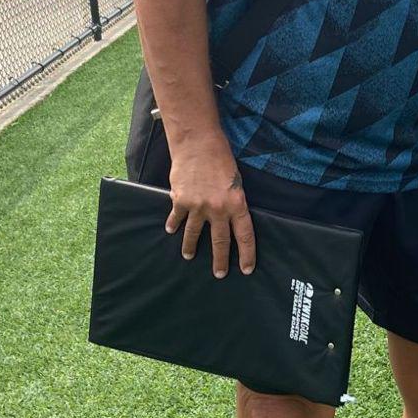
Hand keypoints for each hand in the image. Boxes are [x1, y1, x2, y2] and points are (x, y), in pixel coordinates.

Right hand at [165, 136, 256, 276]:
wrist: (198, 144)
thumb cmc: (221, 158)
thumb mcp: (236, 181)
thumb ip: (233, 201)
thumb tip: (230, 217)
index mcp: (237, 204)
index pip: (244, 235)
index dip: (246, 254)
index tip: (246, 269)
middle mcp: (218, 209)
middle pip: (220, 241)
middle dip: (220, 260)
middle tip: (219, 274)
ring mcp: (198, 206)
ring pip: (195, 234)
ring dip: (191, 247)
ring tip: (189, 257)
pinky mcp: (180, 200)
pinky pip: (177, 218)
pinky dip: (173, 225)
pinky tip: (170, 231)